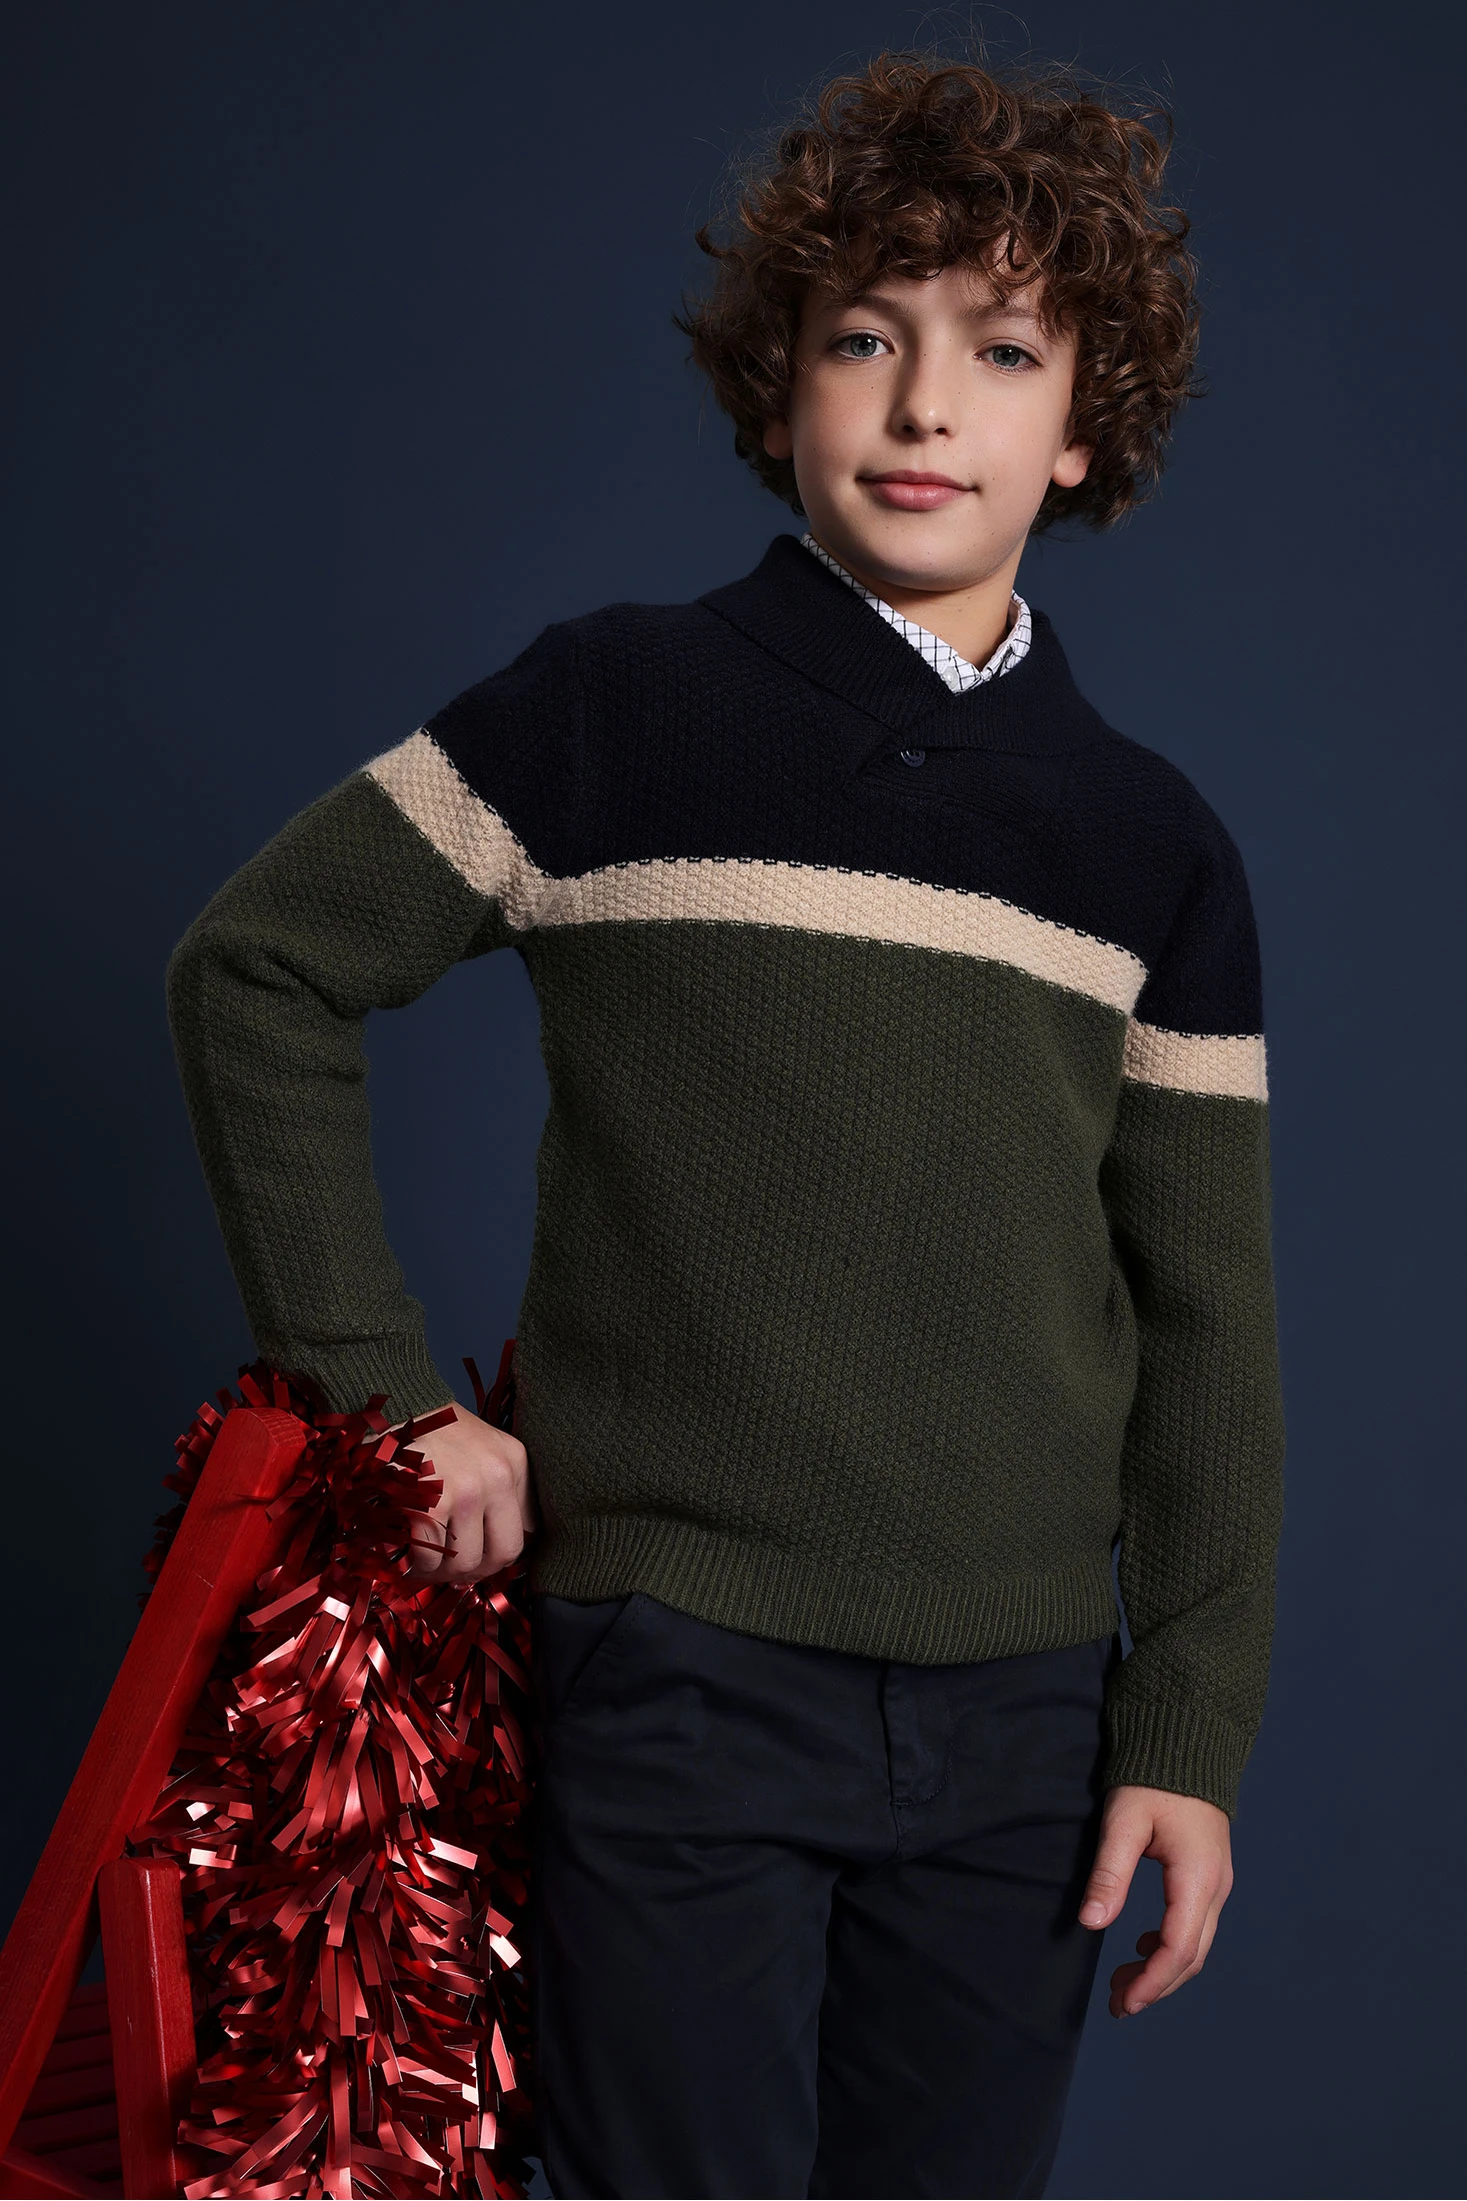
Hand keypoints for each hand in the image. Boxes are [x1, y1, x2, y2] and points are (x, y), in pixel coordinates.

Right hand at [393, 1402, 536, 1581]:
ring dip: (441, 1571)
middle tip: (450, 1569)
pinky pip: (429, 1557)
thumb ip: (508, 1490)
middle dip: (472, 1572)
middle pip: (497, 1556)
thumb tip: (519, 1538)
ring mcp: (465, 1491)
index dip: (494, 1559)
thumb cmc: (439, 1431)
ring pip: (462, 1562)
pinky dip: (416, 1564)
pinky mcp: (430, 1502)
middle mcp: (496, 1477)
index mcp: (513, 1464)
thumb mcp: (489, 1449)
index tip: (476, 1562)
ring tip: (426, 1560)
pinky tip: (408, 1554)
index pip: (519, 1536)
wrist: (398, 1406)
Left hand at [1078, 1785, 1232, 2016]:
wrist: (1187, 1741)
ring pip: (1196, 1944)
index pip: (1179, 1948)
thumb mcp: (1124, 1822)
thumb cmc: (1154, 1778)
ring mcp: (1216, 1882)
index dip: (1152, 1981)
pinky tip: (1141, 1945)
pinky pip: (1194, 1924)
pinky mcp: (1208, 1875)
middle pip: (1192, 1956)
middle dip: (1155, 1985)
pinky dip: (1169, 1946)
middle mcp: (1215, 1886)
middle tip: (1116, 2004)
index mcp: (1198, 1877)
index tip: (1123, 2002)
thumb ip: (1109, 1873)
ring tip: (1122, 1982)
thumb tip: (1091, 1924)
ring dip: (1162, 1969)